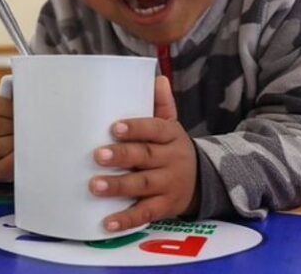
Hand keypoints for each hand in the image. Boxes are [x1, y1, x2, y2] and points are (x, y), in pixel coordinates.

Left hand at [89, 75, 197, 231]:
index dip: (135, 128)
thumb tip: (157, 78)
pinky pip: (145, 214)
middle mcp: (171, 160)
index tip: (114, 127)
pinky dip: (127, 220)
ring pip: (143, 185)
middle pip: (146, 157)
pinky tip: (106, 222)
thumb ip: (162, 105)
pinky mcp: (165, 207)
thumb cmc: (172, 148)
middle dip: (122, 156)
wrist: (204, 180)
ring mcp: (169, 185)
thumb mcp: (172, 126)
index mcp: (170, 136)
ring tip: (95, 186)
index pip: (154, 129)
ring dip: (119, 186)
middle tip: (98, 156)